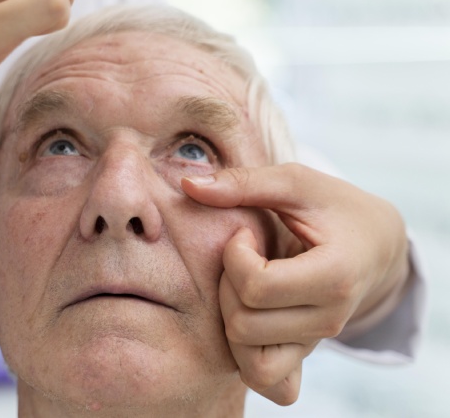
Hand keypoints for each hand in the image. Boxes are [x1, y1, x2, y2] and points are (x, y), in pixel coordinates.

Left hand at [181, 163, 410, 404]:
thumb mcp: (295, 182)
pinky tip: (246, 314)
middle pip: (244, 326)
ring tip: (244, 286)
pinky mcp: (304, 354)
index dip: (234, 256)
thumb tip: (187, 185)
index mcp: (335, 275)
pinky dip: (245, 357)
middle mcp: (330, 319)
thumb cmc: (333, 206)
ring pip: (249, 360)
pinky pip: (268, 381)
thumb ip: (244, 183)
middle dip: (227, 286)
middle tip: (241, 259)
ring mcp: (317, 342)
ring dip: (231, 320)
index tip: (245, 234)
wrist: (375, 242)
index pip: (257, 288)